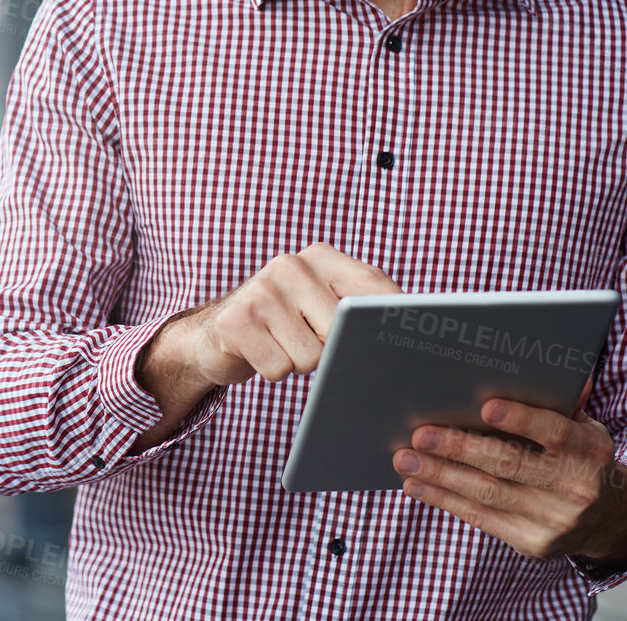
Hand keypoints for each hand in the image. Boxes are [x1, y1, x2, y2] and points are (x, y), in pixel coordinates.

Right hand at [130, 243, 399, 450]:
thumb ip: (362, 307)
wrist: (219, 333)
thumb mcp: (324, 303)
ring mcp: (260, 290)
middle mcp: (291, 265)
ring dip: (298, 363)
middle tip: (311, 340)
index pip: (374, 290)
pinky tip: (262, 352)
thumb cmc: (288, 323)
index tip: (406, 342)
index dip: (390, 321)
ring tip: (283, 344)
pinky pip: (278, 368)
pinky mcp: (235, 321)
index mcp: (323, 257)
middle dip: (331, 350)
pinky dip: (273, 370)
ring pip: (310, 357)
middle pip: (342, 333)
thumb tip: (407, 332)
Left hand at [391, 397, 626, 567]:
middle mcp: (575, 488)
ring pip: (487, 493)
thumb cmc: (581, 456)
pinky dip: (444, 499)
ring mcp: (554, 520)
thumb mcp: (585, 427)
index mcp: (590, 451)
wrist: (607, 519)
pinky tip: (417, 484)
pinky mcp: (532, 543)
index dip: (521, 419)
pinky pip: (481, 518)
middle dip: (460, 448)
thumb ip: (563, 400)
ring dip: (440, 475)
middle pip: (510, 464)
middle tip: (420, 434)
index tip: (484, 407)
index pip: (555, 432)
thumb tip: (550, 363)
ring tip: (404, 459)